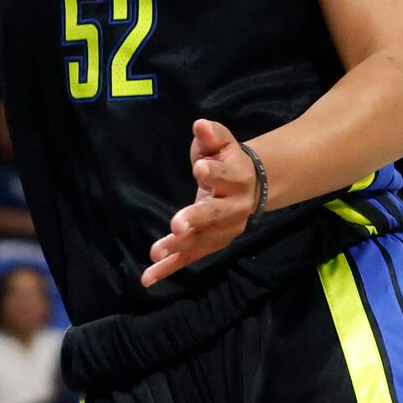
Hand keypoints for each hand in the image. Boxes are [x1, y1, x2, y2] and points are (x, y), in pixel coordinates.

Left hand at [143, 120, 259, 286]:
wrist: (254, 187)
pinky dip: (169, 269)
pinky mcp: (212, 243)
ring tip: (155, 253)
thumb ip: (213, 135)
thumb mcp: (223, 143)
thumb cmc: (228, 160)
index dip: (214, 173)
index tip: (199, 168)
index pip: (227, 175)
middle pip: (216, 213)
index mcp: (239, 178)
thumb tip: (200, 125)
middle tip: (177, 224)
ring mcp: (224, 230)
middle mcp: (235, 207)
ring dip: (179, 247)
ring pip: (201, 239)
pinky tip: (148, 278)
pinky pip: (190, 257)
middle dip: (196, 218)